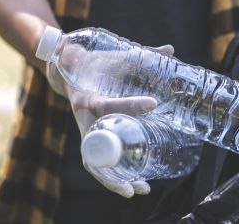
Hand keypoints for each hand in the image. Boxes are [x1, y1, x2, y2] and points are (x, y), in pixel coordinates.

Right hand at [46, 43, 174, 196]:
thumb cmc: (95, 64)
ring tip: (141, 189)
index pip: (107, 105)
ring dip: (115, 181)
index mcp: (86, 96)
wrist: (67, 71)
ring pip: (96, 164)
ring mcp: (85, 131)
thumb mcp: (115, 57)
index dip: (129, 106)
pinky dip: (111, 177)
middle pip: (97, 150)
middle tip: (144, 178)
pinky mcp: (90, 138)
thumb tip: (171, 49)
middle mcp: (83, 118)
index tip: (153, 103)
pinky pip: (98, 163)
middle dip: (119, 167)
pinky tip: (131, 185)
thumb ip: (142, 53)